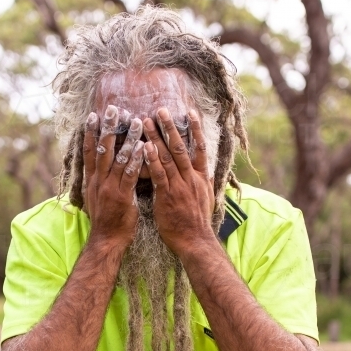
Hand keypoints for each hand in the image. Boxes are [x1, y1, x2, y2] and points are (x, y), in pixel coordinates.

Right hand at [83, 104, 144, 251]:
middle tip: (113, 109)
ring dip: (127, 138)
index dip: (90, 133)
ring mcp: (110, 188)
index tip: (93, 115)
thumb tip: (102, 169)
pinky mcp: (122, 196)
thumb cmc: (107, 221)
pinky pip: (130, 175)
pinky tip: (143, 147)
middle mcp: (99, 181)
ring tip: (136, 121)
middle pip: (102, 149)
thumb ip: (100, 181)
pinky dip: (136, 160)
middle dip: (107, 128)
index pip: (89, 151)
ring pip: (118, 158)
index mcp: (92, 180)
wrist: (107, 241)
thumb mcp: (98, 198)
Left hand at [143, 107, 214, 256]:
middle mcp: (191, 177)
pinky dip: (152, 159)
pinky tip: (145, 146)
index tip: (190, 112)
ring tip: (147, 121)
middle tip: (161, 109)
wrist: (195, 241)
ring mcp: (179, 185)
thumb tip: (203, 172)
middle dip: (171, 127)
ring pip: (168, 156)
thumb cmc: (196, 222)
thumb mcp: (205, 198)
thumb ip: (201, 183)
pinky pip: (159, 174)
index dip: (196, 129)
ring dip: (157, 137)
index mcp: (201, 177)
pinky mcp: (167, 195)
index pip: (200, 147)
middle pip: (181, 146)